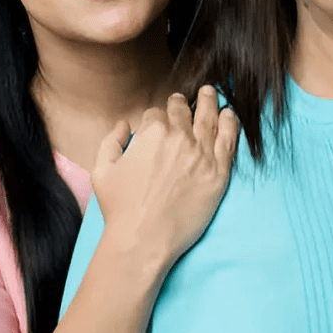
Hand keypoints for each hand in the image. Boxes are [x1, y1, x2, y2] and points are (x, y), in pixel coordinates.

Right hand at [91, 85, 238, 269]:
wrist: (144, 239)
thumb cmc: (120, 207)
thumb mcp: (102, 169)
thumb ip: (111, 140)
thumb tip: (124, 124)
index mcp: (153, 132)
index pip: (157, 114)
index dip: (156, 117)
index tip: (159, 120)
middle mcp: (180, 137)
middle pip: (184, 111)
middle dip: (182, 103)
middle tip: (187, 98)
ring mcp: (202, 154)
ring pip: (209, 118)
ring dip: (210, 102)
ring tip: (211, 93)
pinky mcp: (218, 173)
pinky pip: (229, 141)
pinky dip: (230, 124)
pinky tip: (229, 115)